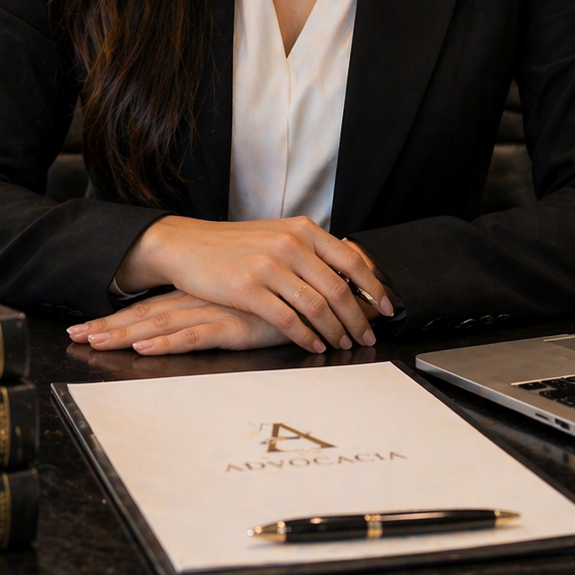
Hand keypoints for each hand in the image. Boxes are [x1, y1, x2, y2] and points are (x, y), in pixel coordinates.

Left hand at [68, 290, 289, 353]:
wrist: (317, 287)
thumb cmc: (283, 296)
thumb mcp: (245, 304)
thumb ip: (224, 308)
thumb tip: (202, 318)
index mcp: (200, 295)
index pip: (150, 306)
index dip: (117, 317)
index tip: (85, 326)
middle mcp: (201, 300)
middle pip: (146, 315)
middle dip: (109, 327)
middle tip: (75, 335)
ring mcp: (215, 311)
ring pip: (161, 325)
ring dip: (125, 335)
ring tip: (93, 342)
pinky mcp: (233, 326)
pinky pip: (193, 336)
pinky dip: (166, 343)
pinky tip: (143, 348)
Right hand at [107, 215, 393, 352]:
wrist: (188, 245)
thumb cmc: (234, 245)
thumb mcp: (277, 235)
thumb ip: (310, 250)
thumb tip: (348, 270)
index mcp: (301, 229)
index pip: (351, 259)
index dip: (374, 287)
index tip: (386, 308)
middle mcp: (290, 244)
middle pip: (338, 288)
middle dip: (358, 318)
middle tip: (367, 336)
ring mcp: (269, 265)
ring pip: (317, 306)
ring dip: (336, 331)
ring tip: (343, 345)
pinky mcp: (249, 288)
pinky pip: (288, 319)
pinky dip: (306, 336)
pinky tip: (314, 345)